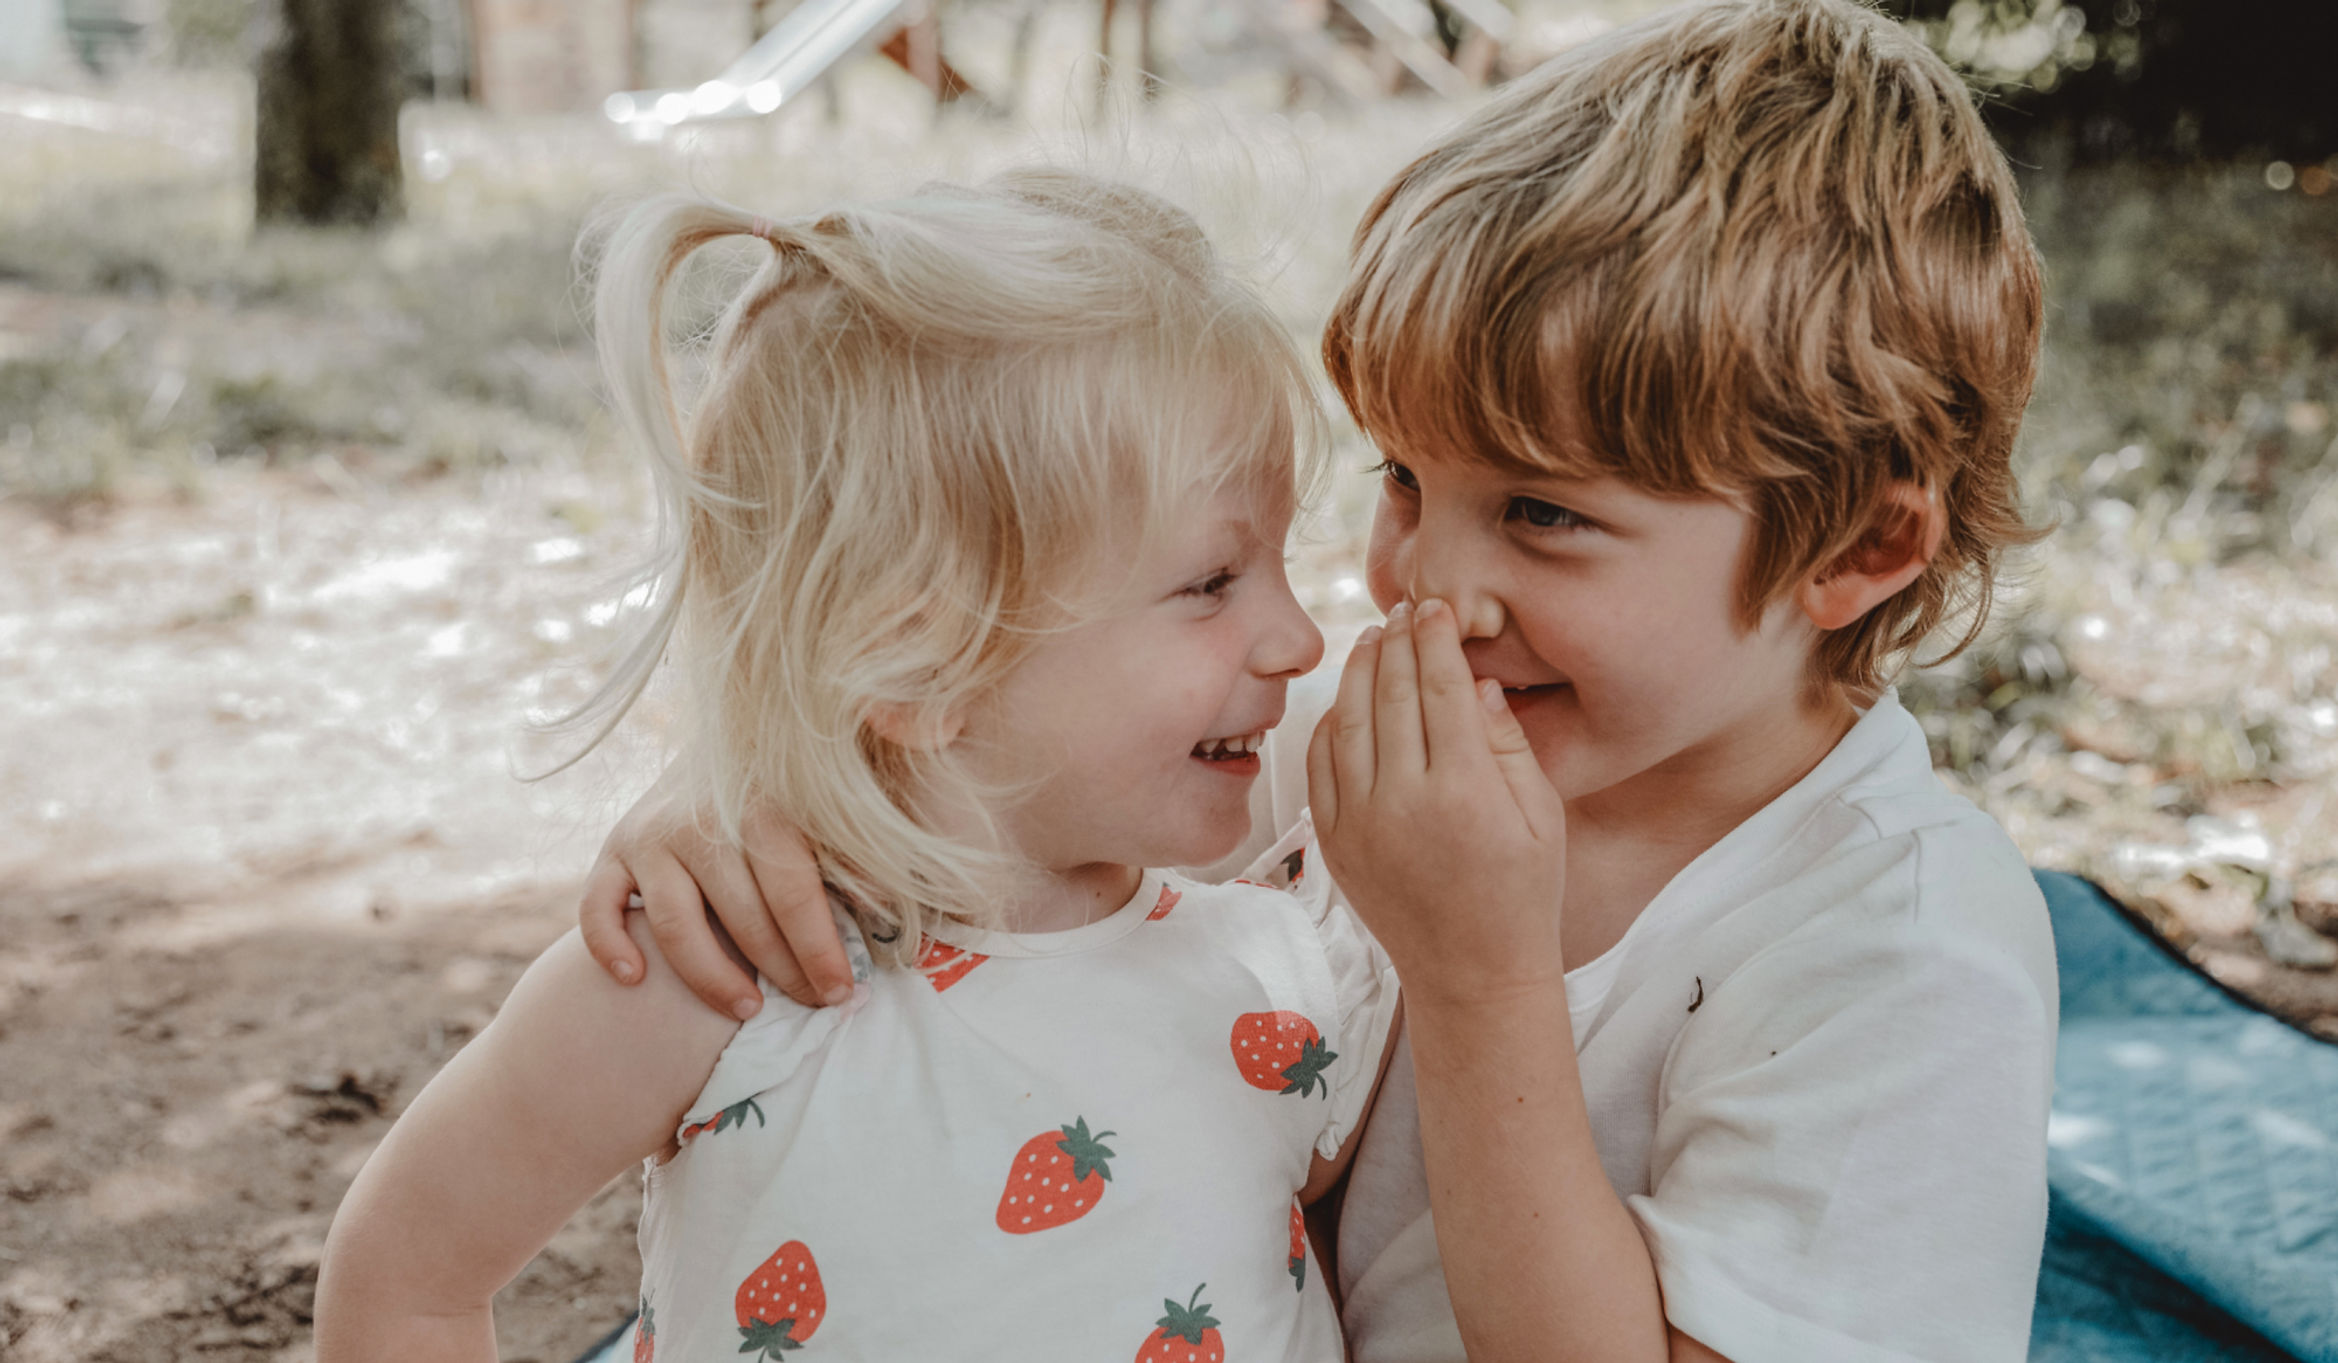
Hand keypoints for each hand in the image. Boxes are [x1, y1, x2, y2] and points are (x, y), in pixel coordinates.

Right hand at [577, 764, 855, 1015]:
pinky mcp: (613, 846)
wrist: (718, 743)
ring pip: (676, 926)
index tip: (842, 992)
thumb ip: (856, 853)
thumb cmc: (784, 792)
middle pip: (742, 918)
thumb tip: (892, 906)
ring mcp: (652, 833)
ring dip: (711, 979)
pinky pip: (598, 906)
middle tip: (808, 1005)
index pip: (794, 894)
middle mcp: (702, 818)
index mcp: (763, 806)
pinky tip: (634, 979)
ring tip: (747, 1009)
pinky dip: (609, 945)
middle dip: (780, 972)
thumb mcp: (826, 809)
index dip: (820, 950)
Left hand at [1306, 599, 1566, 1005]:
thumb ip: (1508, 744)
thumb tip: (1473, 682)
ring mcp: (1360, 824)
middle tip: (1403, 610)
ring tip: (1372, 640)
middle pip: (1392, 696)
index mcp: (1465, 793)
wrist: (1471, 973)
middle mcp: (1404, 803)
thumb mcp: (1542, 816)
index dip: (1436, 640)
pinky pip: (1320, 766)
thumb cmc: (1522, 894)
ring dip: (1359, 673)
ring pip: (1348, 723)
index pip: (1441, 690)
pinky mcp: (1334, 843)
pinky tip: (1346, 700)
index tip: (1436, 608)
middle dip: (1398, 643)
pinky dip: (1328, 724)